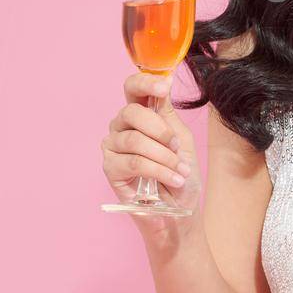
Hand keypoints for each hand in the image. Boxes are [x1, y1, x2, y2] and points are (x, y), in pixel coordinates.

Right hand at [101, 71, 203, 233]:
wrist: (179, 210)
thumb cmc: (180, 174)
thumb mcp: (181, 139)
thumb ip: (168, 114)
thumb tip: (165, 82)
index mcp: (141, 114)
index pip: (133, 88)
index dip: (146, 83)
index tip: (164, 87)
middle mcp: (123, 126)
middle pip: (131, 112)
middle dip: (160, 130)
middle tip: (177, 146)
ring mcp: (113, 146)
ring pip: (134, 140)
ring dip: (164, 156)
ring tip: (181, 170)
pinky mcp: (110, 168)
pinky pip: (133, 162)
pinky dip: (158, 170)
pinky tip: (173, 179)